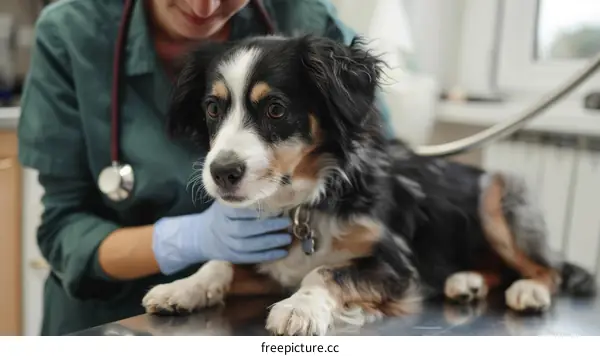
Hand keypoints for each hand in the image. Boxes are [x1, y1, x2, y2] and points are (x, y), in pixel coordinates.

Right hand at [152, 201, 291, 274]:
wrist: (204, 236)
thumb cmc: (222, 215)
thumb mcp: (227, 203)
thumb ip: (243, 198)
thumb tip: (271, 189)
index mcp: (223, 212)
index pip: (241, 211)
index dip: (258, 211)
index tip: (277, 208)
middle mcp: (225, 228)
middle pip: (247, 229)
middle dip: (269, 226)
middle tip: (287, 222)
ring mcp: (229, 244)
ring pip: (251, 245)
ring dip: (271, 242)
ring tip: (288, 237)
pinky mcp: (234, 257)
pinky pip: (252, 257)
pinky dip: (268, 255)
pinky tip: (282, 252)